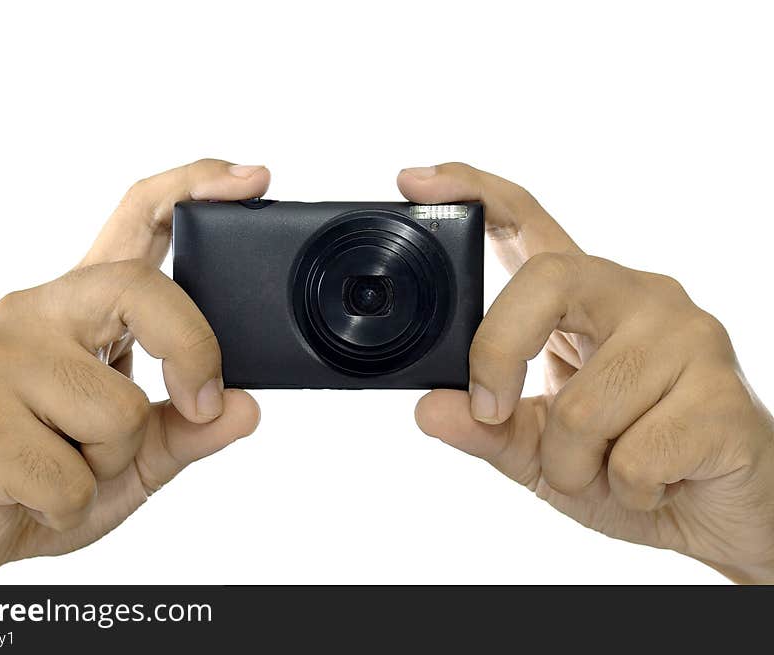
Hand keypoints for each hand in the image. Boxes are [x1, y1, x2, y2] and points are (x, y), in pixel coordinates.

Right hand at [0, 159, 270, 583]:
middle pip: (142, 289)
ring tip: (68, 465)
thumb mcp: (133, 454)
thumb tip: (245, 406)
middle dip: (189, 351)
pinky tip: (36, 497)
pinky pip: (72, 475)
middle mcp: (37, 314)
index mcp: (81, 310)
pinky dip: (72, 506)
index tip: (253, 177)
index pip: (138, 219)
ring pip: (119, 410)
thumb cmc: (38, 476)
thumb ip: (189, 428)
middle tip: (195, 400)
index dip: (194, 187)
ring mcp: (0, 362)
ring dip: (111, 463)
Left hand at [399, 163, 773, 583]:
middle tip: (495, 410)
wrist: (726, 510)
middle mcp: (638, 296)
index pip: (528, 220)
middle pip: (545, 278)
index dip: (473, 192)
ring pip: (582, 405)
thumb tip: (429, 408)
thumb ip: (486, 429)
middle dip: (500, 353)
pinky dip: (626, 490)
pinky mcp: (723, 393)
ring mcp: (687, 336)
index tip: (414, 180)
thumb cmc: (632, 463)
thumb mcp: (541, 453)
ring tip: (605, 470)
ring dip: (572, 465)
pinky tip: (652, 482)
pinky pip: (635, 455)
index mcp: (586, 300)